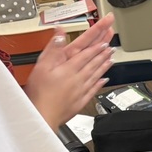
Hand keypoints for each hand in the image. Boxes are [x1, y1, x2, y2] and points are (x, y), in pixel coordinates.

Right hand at [25, 14, 114, 128]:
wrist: (43, 116)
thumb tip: (60, 34)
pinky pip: (94, 89)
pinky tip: (105, 80)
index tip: (105, 38)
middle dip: (103, 52)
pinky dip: (100, 83)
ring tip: (112, 58)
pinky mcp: (80, 101)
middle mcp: (78, 78)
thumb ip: (53, 50)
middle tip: (112, 45)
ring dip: (104, 65)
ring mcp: (81, 90)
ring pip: (96, 75)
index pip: (86, 53)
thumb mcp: (41, 67)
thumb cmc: (40, 94)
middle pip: (94, 62)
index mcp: (69, 69)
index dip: (96, 45)